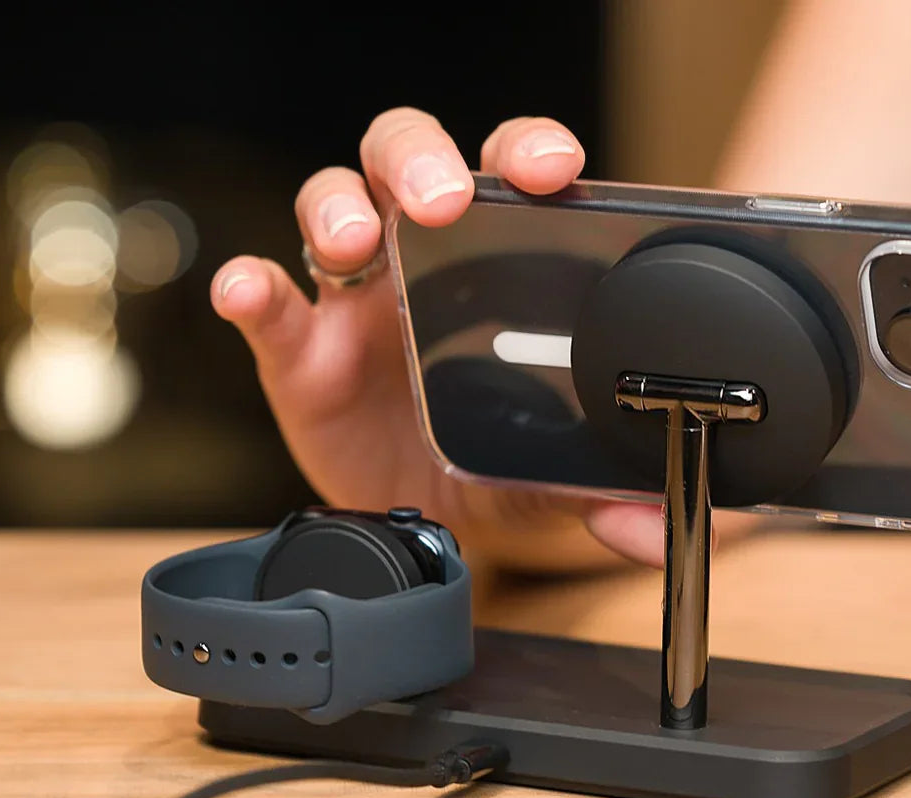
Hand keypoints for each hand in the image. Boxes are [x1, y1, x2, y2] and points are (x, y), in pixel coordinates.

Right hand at [207, 108, 666, 569]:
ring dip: (336, 210)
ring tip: (353, 244)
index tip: (552, 167)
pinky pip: (267, 300)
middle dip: (422, 159)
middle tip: (442, 199)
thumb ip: (608, 492)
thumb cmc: (489, 453)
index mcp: (497, 257)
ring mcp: (353, 294)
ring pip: (329, 200)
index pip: (510, 170)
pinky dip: (251, 287)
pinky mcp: (296, 346)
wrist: (421, 520)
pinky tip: (249, 292)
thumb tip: (661, 534)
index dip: (527, 150)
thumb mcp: (553, 473)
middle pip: (407, 155)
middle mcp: (420, 253)